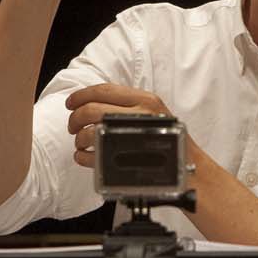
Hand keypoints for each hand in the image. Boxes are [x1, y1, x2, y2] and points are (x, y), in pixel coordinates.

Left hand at [65, 83, 179, 169]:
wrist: (187, 167)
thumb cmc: (169, 139)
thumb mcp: (154, 112)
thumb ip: (129, 104)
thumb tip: (93, 101)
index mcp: (145, 100)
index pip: (104, 90)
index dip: (81, 95)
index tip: (70, 103)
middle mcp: (139, 115)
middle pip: (91, 110)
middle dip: (75, 118)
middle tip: (73, 126)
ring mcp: (132, 138)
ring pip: (90, 133)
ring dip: (78, 138)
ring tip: (80, 143)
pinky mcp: (127, 160)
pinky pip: (93, 156)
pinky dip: (82, 157)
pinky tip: (83, 157)